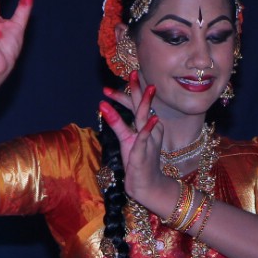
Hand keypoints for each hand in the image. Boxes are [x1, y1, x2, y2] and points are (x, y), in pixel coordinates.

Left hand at [99, 78, 174, 209]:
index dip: (127, 92)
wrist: (147, 185)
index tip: (113, 82)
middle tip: (133, 72)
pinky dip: (148, 128)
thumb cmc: (138, 162)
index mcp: (145, 126)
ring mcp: (148, 140)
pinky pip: (145, 138)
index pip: (136, 105)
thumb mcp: (126, 139)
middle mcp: (149, 130)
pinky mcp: (144, 152)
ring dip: (147, 103)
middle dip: (138, 89)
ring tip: (148, 88)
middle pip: (143, 106)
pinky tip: (154, 119)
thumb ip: (117, 123)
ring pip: (146, 118)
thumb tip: (103, 105)